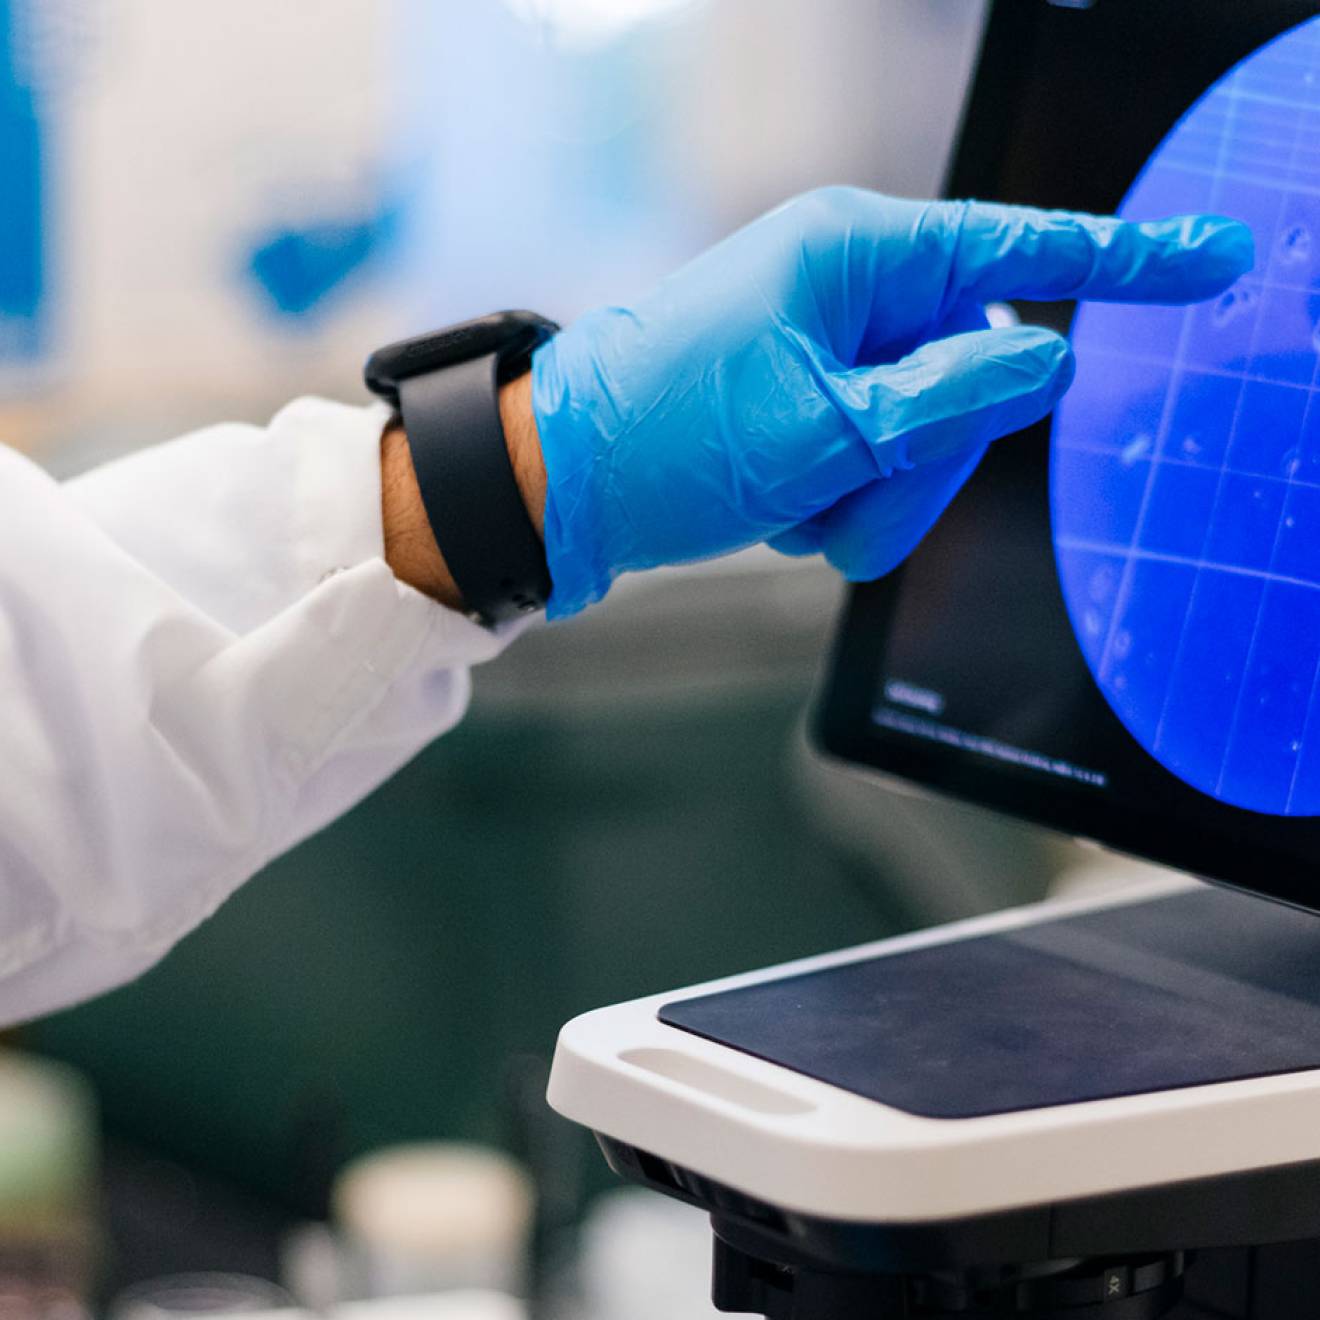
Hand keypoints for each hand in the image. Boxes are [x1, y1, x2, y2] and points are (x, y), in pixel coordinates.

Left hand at [529, 187, 1252, 616]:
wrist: (561, 487)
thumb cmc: (667, 438)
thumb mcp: (822, 427)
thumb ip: (951, 398)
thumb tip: (1048, 355)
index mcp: (857, 256)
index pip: (1022, 252)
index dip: (1126, 261)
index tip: (1218, 257)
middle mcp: (853, 296)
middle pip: (979, 378)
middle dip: (925, 461)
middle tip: (842, 490)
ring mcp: (837, 360)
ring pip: (931, 445)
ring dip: (874, 501)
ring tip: (794, 510)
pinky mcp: (819, 415)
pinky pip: (882, 474)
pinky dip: (843, 512)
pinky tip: (777, 512)